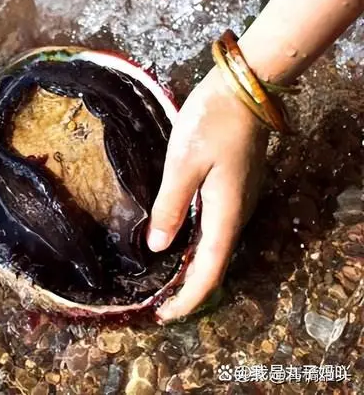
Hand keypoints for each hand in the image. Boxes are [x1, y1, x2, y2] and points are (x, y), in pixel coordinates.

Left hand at [148, 68, 267, 321]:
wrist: (245, 87)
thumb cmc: (211, 123)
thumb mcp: (183, 164)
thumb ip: (170, 206)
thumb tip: (157, 246)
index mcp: (225, 214)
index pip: (209, 271)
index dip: (187, 299)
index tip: (163, 315)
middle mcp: (236, 214)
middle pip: (214, 265)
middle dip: (188, 290)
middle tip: (158, 303)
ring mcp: (238, 202)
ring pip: (215, 248)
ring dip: (192, 269)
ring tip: (164, 281)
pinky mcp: (234, 189)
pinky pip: (215, 229)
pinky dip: (196, 247)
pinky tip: (178, 244)